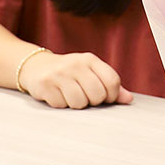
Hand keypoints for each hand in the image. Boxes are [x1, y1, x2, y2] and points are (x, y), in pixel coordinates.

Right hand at [18, 51, 134, 108]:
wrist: (36, 66)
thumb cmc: (70, 72)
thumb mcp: (90, 72)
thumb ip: (110, 84)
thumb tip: (129, 99)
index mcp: (90, 59)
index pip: (112, 81)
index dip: (112, 95)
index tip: (106, 98)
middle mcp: (75, 64)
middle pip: (97, 95)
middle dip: (93, 102)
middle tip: (85, 96)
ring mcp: (59, 74)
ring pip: (79, 103)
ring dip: (76, 105)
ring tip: (70, 95)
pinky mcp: (45, 85)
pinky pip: (61, 105)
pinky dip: (61, 104)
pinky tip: (57, 95)